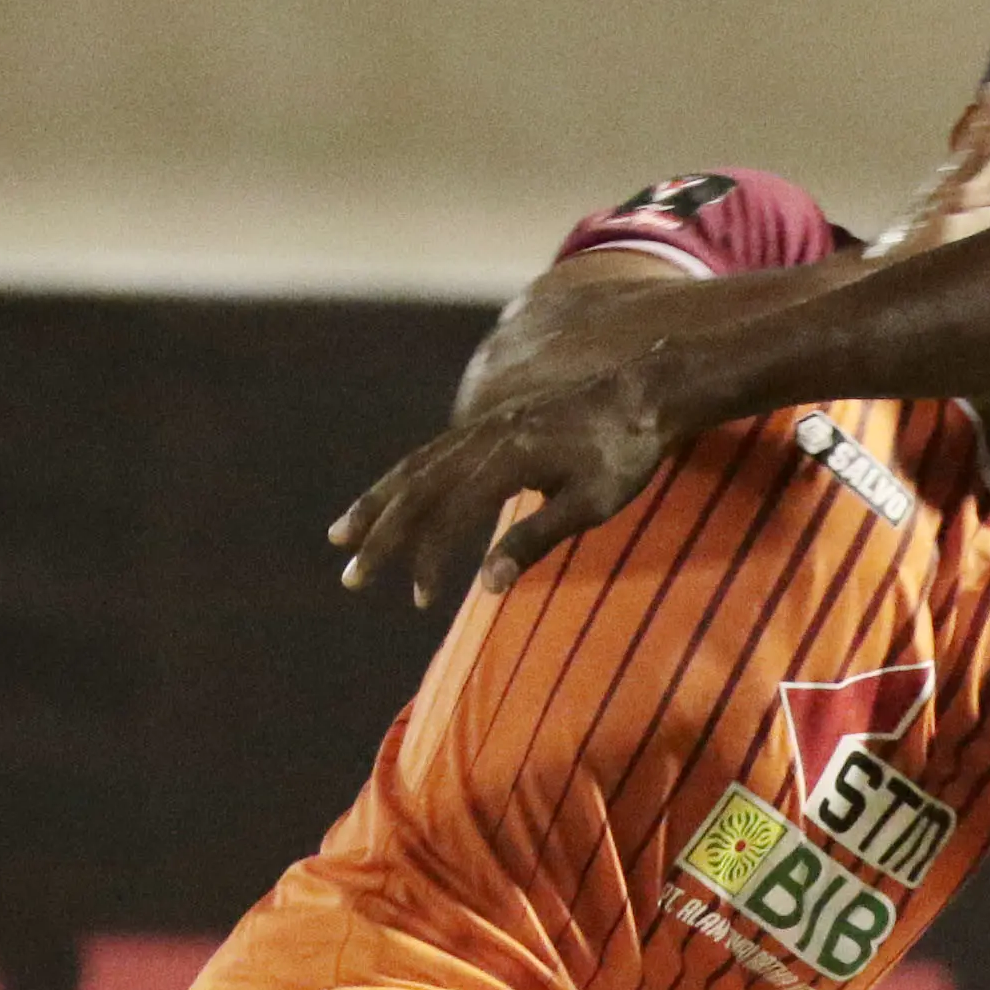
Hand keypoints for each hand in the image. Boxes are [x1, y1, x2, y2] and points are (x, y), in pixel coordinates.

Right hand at [331, 362, 681, 609]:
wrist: (646, 391)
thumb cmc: (626, 454)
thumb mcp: (589, 505)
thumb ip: (535, 539)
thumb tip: (486, 583)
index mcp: (506, 461)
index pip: (447, 517)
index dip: (426, 559)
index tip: (419, 598)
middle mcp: (484, 439)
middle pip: (415, 489)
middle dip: (379, 534)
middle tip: (349, 576)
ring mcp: (486, 427)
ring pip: (416, 466)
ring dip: (377, 502)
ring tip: (343, 532)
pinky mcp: (494, 423)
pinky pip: (436, 452)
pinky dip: (406, 478)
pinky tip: (395, 498)